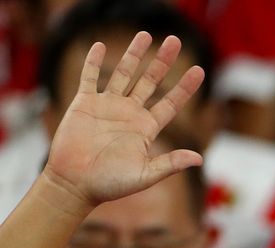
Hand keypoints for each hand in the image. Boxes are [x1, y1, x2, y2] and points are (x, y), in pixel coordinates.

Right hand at [43, 32, 205, 213]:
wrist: (75, 184)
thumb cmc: (110, 185)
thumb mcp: (145, 175)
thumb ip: (170, 164)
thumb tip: (199, 158)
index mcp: (146, 129)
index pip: (171, 103)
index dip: (185, 87)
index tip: (200, 70)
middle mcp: (130, 114)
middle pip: (151, 81)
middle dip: (163, 61)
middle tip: (174, 40)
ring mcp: (107, 106)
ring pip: (124, 73)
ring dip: (134, 54)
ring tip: (145, 35)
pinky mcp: (84, 103)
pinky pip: (90, 77)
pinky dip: (94, 61)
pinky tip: (100, 46)